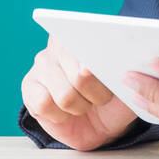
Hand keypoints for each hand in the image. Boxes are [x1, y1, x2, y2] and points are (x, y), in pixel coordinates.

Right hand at [21, 34, 138, 149]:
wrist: (100, 124)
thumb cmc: (114, 99)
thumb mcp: (130, 83)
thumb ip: (128, 68)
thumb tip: (125, 60)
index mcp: (86, 34)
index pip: (92, 45)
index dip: (104, 69)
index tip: (110, 77)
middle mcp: (59, 45)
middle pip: (81, 76)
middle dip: (97, 95)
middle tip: (101, 98)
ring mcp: (41, 65)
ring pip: (64, 95)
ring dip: (79, 107)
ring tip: (84, 105)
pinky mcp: (29, 86)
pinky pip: (44, 104)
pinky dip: (60, 115)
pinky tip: (65, 112)